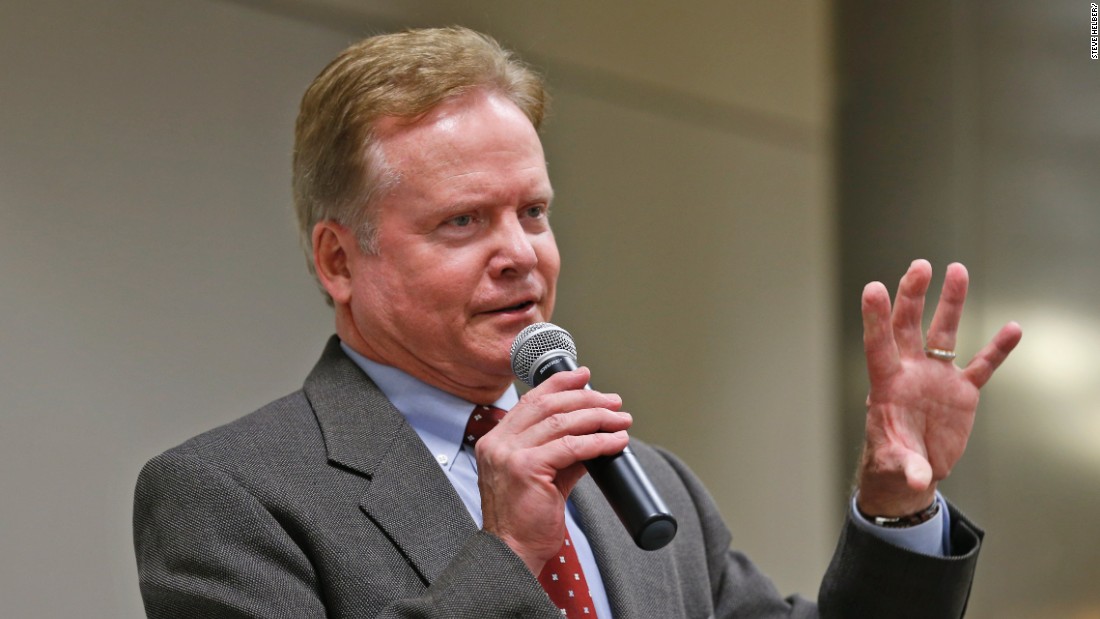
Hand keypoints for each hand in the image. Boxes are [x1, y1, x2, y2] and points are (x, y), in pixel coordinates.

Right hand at [476, 367, 631, 573]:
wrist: (511, 553)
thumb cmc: (524, 521)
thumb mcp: (542, 477)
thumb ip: (562, 453)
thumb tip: (593, 436)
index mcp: (496, 441)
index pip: (531, 401)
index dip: (560, 384)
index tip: (583, 376)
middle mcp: (498, 443)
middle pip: (548, 406)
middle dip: (586, 399)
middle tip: (614, 403)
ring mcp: (509, 454)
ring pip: (562, 422)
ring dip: (597, 418)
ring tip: (621, 420)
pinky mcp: (526, 468)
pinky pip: (571, 447)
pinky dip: (598, 441)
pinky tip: (615, 442)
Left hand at [856, 260, 1021, 516]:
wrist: (912, 470)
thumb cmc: (893, 462)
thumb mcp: (897, 466)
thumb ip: (908, 467)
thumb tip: (919, 480)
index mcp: (886, 384)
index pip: (878, 344)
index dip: (875, 318)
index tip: (874, 287)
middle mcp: (910, 372)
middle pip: (908, 326)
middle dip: (912, 296)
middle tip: (920, 265)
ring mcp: (937, 378)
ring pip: (944, 333)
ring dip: (951, 303)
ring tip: (957, 269)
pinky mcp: (961, 392)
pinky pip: (982, 365)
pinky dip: (997, 349)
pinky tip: (1012, 328)